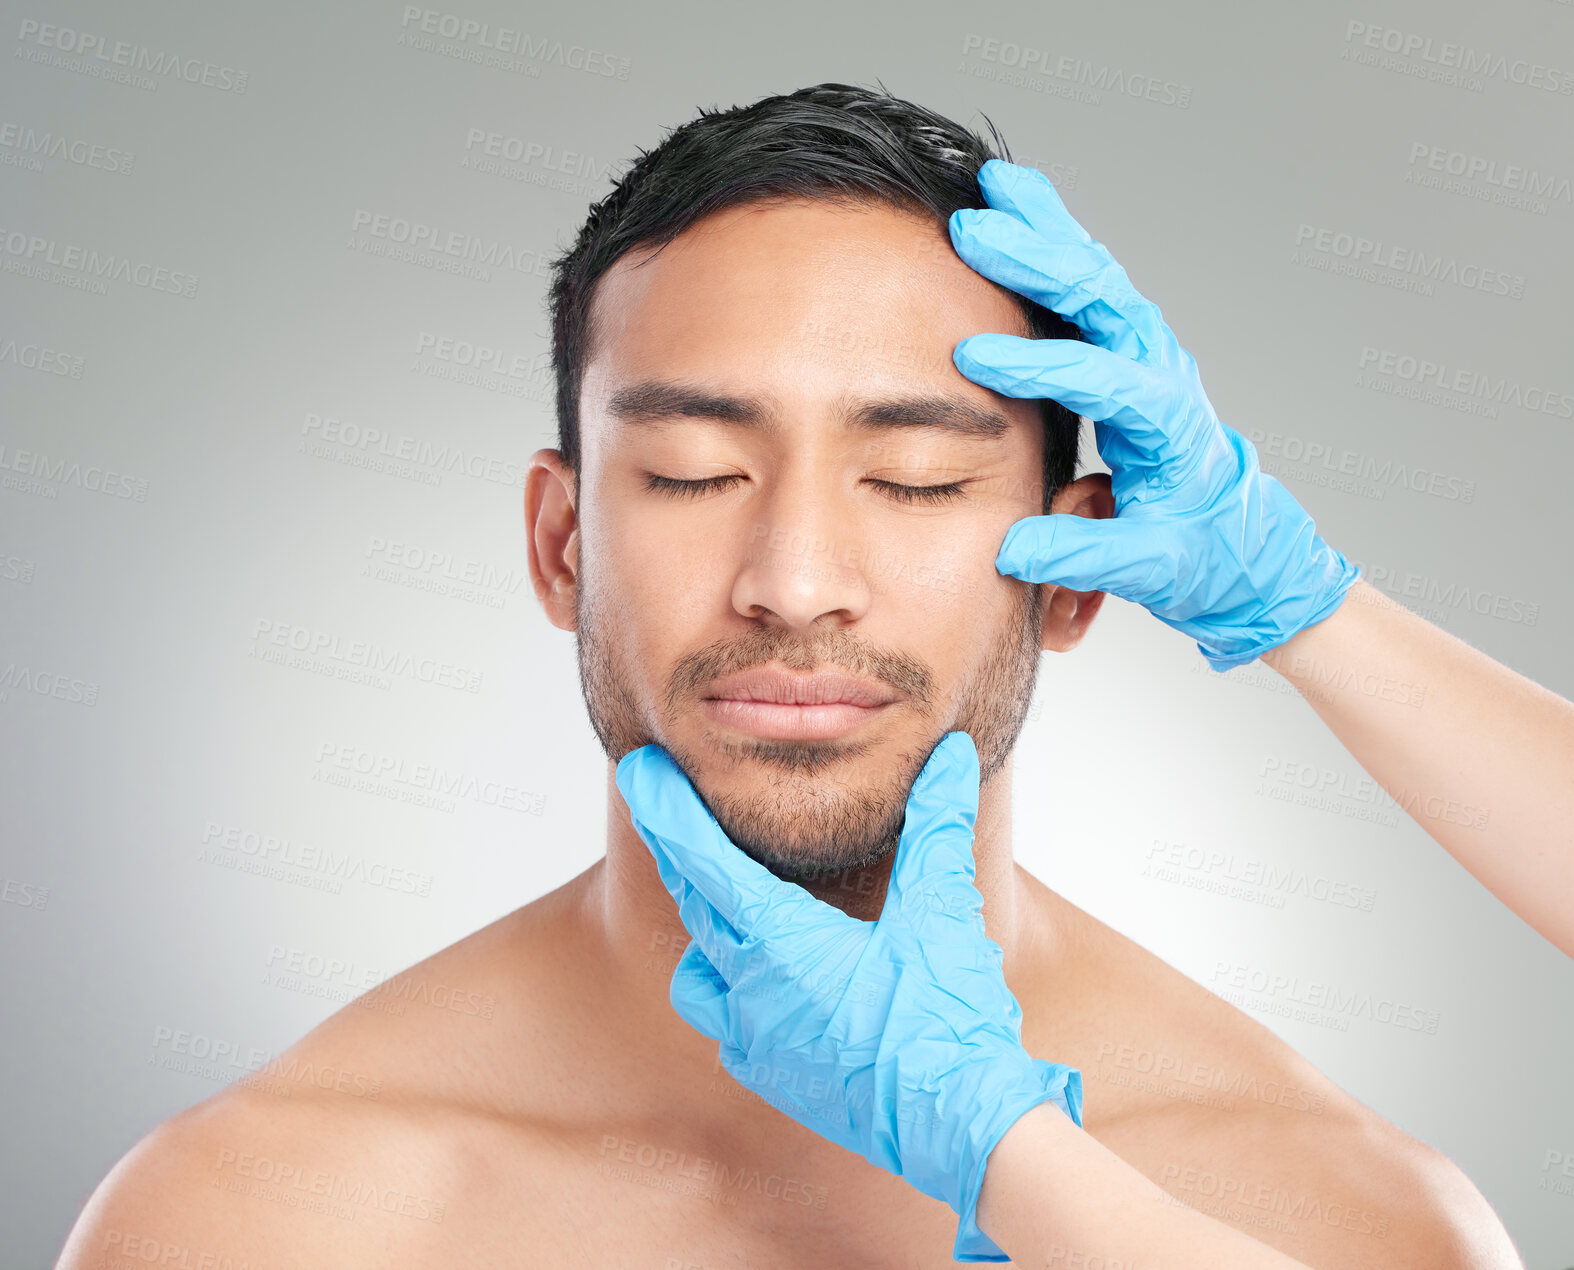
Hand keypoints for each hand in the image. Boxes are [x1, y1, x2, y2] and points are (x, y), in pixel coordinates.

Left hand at [615, 730, 1081, 1261]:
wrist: (962, 1129)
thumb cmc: (946, 1020)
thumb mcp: (943, 909)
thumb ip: (938, 824)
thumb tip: (950, 756)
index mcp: (781, 944)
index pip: (702, 859)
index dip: (666, 809)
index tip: (635, 770)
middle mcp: (751, 992)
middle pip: (694, 906)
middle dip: (680, 852)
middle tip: (666, 806)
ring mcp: (756, 1042)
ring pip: (699, 971)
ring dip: (706, 927)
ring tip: (724, 899)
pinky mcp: (773, 1079)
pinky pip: (726, 1024)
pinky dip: (732, 989)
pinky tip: (765, 982)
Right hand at [949, 159, 1360, 670]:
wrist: (1239, 544)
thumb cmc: (1200, 555)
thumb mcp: (1148, 567)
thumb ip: (1083, 555)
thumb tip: (1012, 549)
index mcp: (1168, 421)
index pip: (1100, 378)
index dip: (1036, 364)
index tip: (971, 357)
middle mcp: (1160, 370)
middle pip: (1101, 297)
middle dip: (1036, 260)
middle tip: (973, 228)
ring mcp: (1146, 353)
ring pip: (1095, 274)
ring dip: (1045, 228)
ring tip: (994, 184)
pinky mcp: (1127, 352)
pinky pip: (1090, 285)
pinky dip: (1055, 243)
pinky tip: (1020, 210)